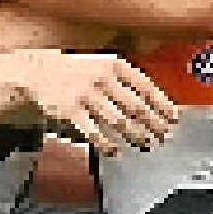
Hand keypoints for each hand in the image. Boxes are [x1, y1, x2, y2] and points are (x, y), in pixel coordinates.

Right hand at [17, 51, 177, 155]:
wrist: (38, 70)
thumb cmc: (76, 70)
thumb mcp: (102, 64)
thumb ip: (125, 79)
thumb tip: (153, 101)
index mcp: (114, 64)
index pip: (146, 86)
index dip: (163, 104)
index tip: (173, 118)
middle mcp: (102, 78)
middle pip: (136, 106)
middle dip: (154, 124)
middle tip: (164, 135)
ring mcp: (86, 94)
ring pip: (118, 121)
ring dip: (135, 135)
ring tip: (145, 143)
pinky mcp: (70, 110)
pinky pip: (93, 131)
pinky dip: (106, 143)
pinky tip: (115, 150)